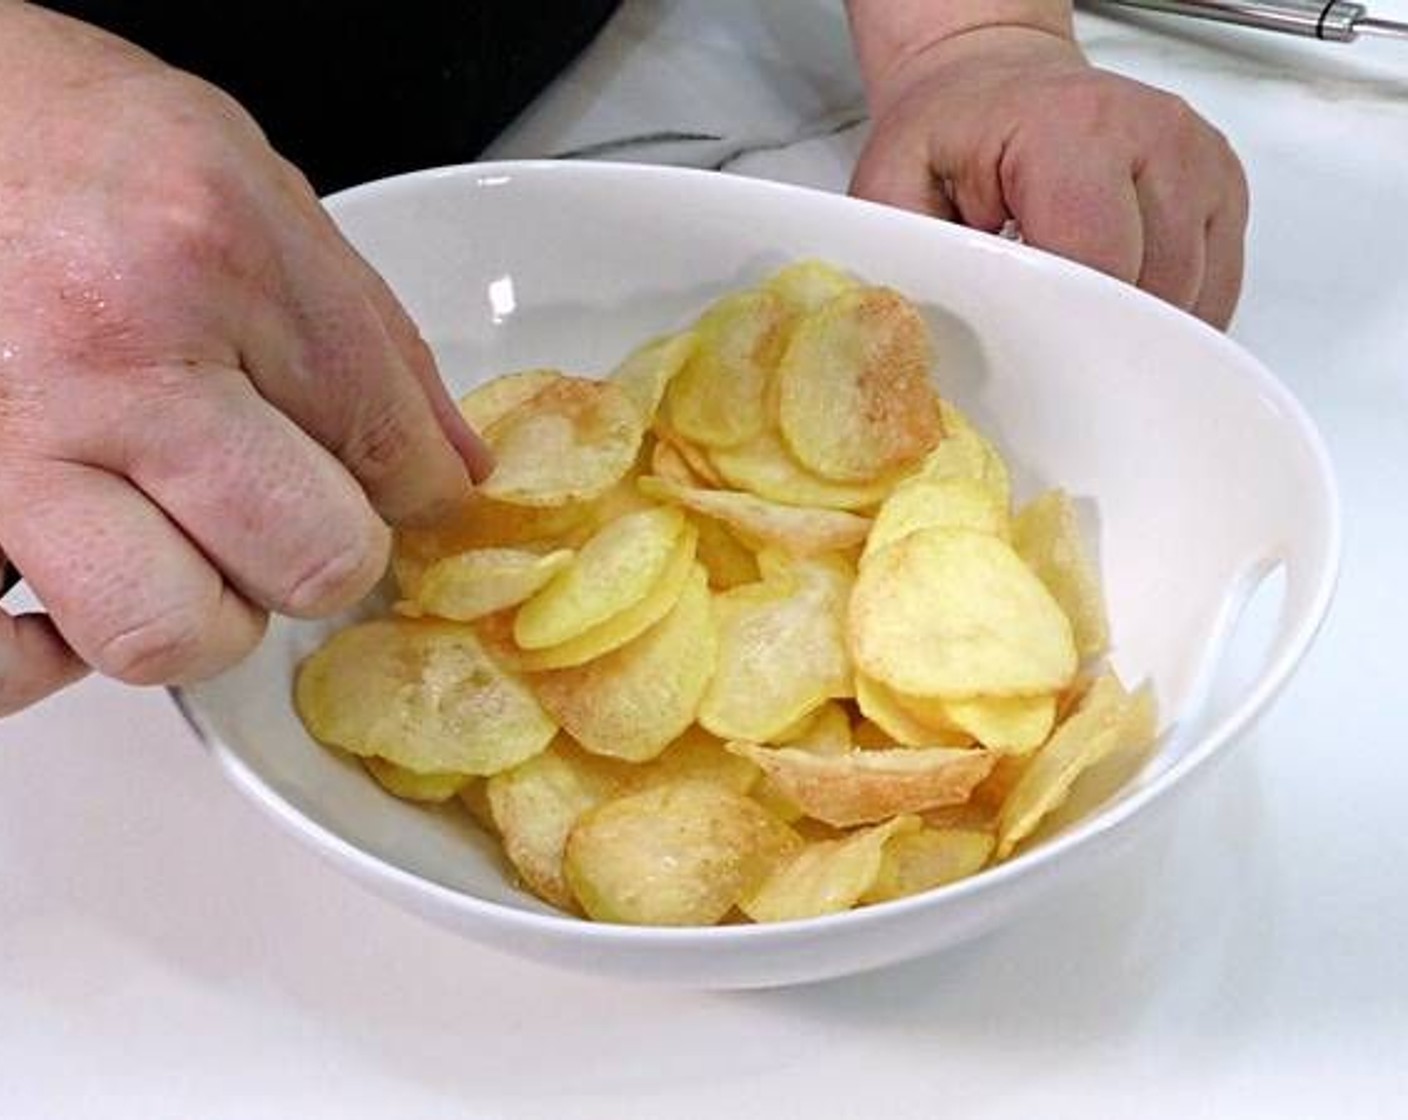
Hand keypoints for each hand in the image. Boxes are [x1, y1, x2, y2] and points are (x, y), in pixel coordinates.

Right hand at [0, 6, 490, 715]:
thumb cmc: (75, 141)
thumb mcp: (256, 188)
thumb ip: (368, 337)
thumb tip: (448, 470)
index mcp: (210, 260)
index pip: (390, 445)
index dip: (424, 492)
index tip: (412, 498)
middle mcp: (108, 360)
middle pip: (310, 559)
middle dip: (329, 553)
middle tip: (300, 515)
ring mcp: (10, 445)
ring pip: (170, 630)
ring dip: (208, 613)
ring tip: (191, 547)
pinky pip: (7, 664)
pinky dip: (55, 656)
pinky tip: (81, 586)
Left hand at [850, 26, 1249, 327]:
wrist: (994, 81)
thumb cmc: (953, 131)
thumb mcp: (894, 184)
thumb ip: (909, 256)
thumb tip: (923, 332)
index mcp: (1073, 132)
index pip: (1100, 267)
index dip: (1067, 328)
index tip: (1032, 353)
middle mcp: (1152, 136)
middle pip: (1151, 289)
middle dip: (1100, 335)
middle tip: (1046, 338)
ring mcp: (1197, 160)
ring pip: (1191, 296)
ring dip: (1136, 326)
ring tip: (1077, 304)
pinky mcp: (1221, 186)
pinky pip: (1216, 285)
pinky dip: (1171, 311)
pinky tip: (1119, 299)